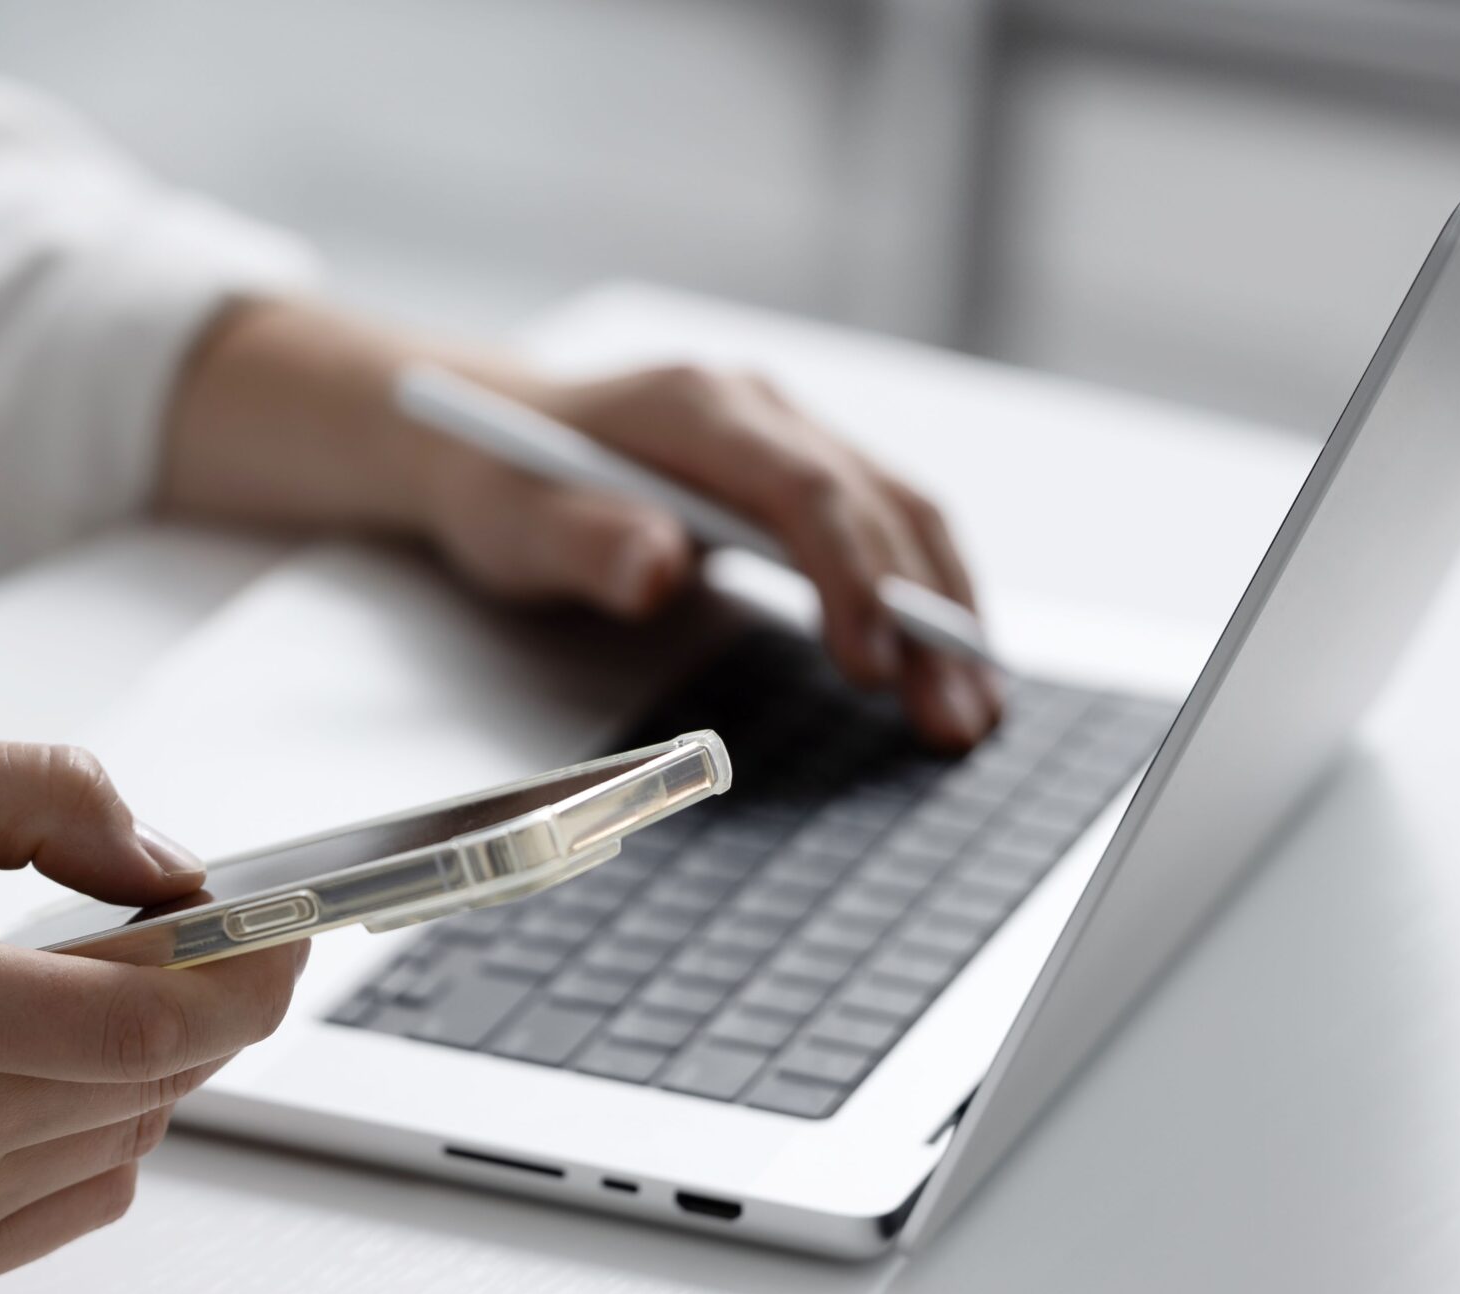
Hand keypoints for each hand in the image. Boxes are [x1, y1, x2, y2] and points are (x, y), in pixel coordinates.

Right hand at [0, 739, 302, 1293]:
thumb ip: (49, 795)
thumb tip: (176, 867)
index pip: (146, 1025)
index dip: (246, 975)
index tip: (287, 925)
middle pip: (160, 1077)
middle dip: (205, 992)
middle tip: (174, 925)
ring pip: (137, 1128)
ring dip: (141, 1051)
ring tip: (48, 986)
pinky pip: (93, 1187)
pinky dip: (99, 1118)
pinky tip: (18, 1063)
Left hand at [413, 364, 1000, 749]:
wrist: (486, 436)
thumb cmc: (499, 483)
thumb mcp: (513, 522)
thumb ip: (582, 542)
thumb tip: (656, 564)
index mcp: (693, 407)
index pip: (803, 490)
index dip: (851, 578)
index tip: (873, 669)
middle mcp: (758, 407)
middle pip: (875, 506)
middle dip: (926, 618)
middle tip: (955, 720)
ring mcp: (787, 433)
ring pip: (901, 514)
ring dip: (948, 612)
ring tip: (974, 710)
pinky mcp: (799, 470)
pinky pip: (886, 527)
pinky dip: (927, 595)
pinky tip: (950, 663)